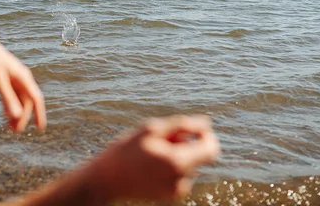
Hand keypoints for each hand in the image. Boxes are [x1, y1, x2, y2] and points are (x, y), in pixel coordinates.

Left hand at [0, 30, 45, 132]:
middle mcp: (21, 78)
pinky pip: (10, 96)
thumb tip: (16, 116)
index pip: (36, 98)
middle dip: (23, 117)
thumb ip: (8, 98)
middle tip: (16, 132)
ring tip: (11, 128)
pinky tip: (5, 116)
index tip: (41, 128)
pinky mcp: (4, 80)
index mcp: (24, 77)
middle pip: (26, 101)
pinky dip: (9, 106)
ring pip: (18, 100)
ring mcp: (13, 79)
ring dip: (16, 113)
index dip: (40, 113)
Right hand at [86, 115, 219, 200]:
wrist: (107, 179)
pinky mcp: (171, 195)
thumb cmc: (127, 149)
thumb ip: (182, 125)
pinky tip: (152, 164)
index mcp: (178, 162)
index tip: (193, 129)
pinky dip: (172, 166)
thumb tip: (206, 123)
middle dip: (188, 143)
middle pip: (200, 156)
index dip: (206, 136)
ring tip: (152, 152)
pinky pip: (181, 174)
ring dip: (178, 154)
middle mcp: (181, 180)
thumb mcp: (151, 129)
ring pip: (190, 164)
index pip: (212, 148)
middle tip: (163, 139)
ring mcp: (177, 190)